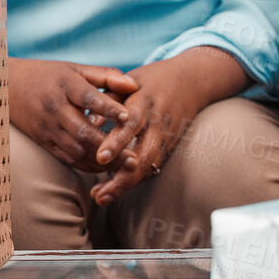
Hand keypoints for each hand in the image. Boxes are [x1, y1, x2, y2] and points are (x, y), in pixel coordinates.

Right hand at [9, 58, 138, 170]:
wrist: (8, 86)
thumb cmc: (49, 75)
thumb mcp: (75, 69)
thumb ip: (106, 76)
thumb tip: (134, 86)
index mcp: (65, 85)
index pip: (89, 98)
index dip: (109, 108)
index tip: (128, 118)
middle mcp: (55, 108)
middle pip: (84, 132)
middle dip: (110, 148)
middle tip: (134, 159)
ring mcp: (48, 127)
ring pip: (76, 150)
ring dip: (100, 161)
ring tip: (123, 167)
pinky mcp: (43, 141)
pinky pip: (66, 158)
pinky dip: (86, 165)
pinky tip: (104, 168)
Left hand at [89, 47, 247, 206]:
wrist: (191, 81)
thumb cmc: (150, 80)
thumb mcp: (128, 81)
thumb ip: (107, 99)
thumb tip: (87, 121)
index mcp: (145, 102)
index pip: (131, 124)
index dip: (116, 142)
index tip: (100, 158)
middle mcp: (158, 124)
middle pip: (143, 155)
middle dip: (122, 177)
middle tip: (99, 194)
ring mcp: (166, 138)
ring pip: (149, 166)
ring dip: (125, 184)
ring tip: (101, 197)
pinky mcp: (170, 148)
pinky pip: (153, 167)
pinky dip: (135, 180)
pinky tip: (114, 190)